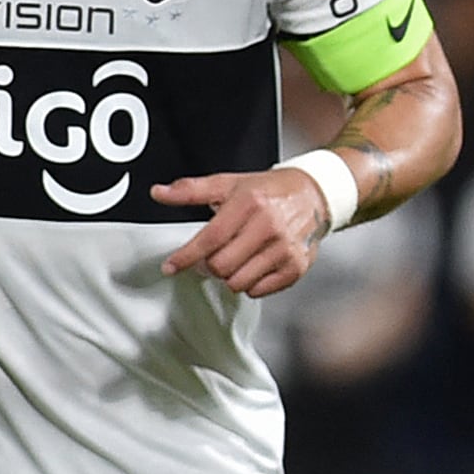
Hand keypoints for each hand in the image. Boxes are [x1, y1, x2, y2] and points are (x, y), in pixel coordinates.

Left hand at [154, 168, 331, 297]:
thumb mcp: (229, 183)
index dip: (185, 256)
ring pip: (238, 282)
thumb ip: (191, 190)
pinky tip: (253, 265)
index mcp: (250, 203)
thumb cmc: (268, 190)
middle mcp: (269, 226)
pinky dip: (250, 282)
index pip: (210, 239)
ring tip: (235, 259)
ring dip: (229, 275)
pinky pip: (259, 290)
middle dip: (208, 265)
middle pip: (221, 266)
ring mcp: (284, 248)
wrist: (314, 194)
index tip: (170, 266)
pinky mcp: (296, 267)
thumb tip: (158, 193)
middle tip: (210, 257)